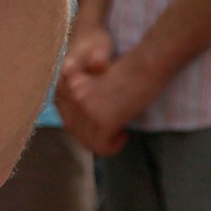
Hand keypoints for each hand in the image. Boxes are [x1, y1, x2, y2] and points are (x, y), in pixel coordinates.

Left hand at [55, 32, 158, 155]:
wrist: (146, 64)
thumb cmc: (126, 71)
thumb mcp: (93, 82)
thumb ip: (79, 99)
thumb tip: (71, 128)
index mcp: (66, 82)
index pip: (65, 115)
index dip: (81, 124)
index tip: (99, 123)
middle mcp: (72, 94)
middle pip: (73, 129)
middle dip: (92, 135)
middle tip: (111, 131)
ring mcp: (86, 106)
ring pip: (87, 141)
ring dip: (103, 142)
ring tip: (120, 131)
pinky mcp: (103, 118)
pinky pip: (102, 147)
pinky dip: (113, 146)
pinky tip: (124, 134)